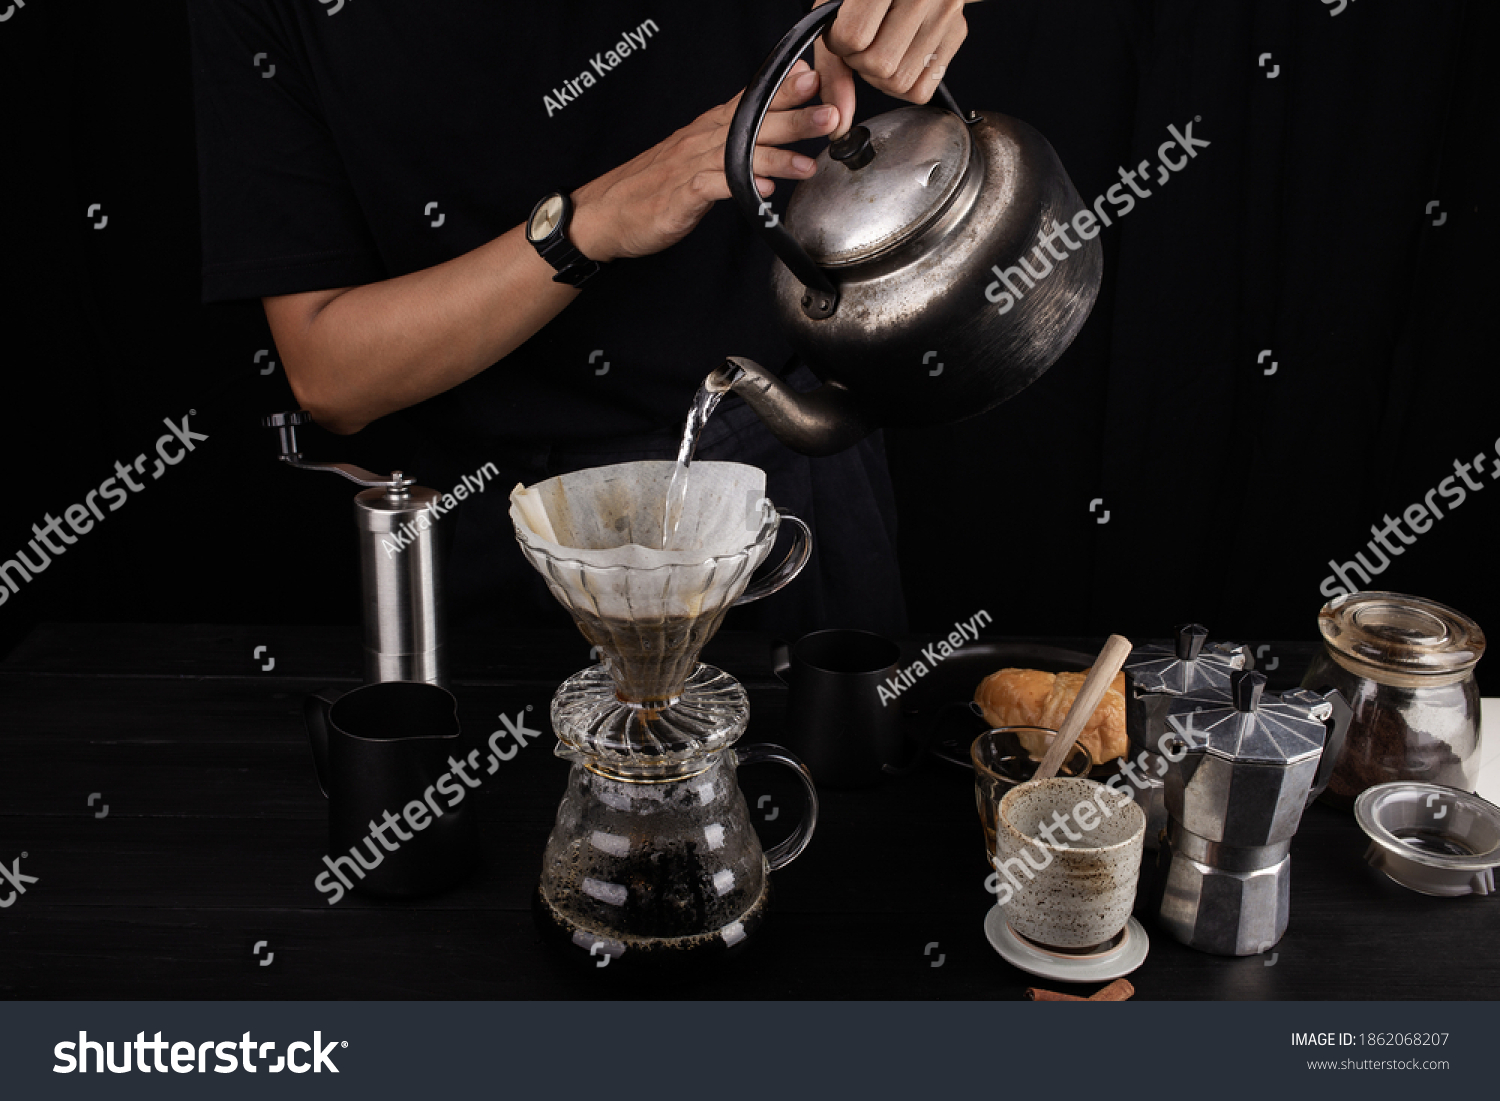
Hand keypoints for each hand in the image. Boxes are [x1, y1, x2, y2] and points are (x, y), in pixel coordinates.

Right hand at [569, 61, 838, 262]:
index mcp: (709, 128)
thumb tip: (772, 121)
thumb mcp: (699, 153)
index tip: (815, 79)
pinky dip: (740, 186)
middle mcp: (702, 141)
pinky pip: (714, 187)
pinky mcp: (680, 195)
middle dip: (793, 117)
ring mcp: (690, 166)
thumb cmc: (656, 184)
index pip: (750, 102)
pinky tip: (764, 189)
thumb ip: (734, 136)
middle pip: (752, 124)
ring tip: (809, 161)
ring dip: (777, 156)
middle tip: (828, 113)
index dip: (782, 90)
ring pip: (739, 154)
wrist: (608, 212)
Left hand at [813, 0, 971, 137]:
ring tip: (881, 48)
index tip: (842, 33)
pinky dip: (903, 84)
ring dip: (881, 77)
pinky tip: (900, 58)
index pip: (853, 38)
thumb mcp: (837, 8)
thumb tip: (838, 123)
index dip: (839, 45)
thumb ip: (831, 64)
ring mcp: (946, 12)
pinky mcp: (958, 32)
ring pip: (900, 82)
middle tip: (863, 43)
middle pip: (879, 65)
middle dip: (861, 63)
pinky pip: (922, 90)